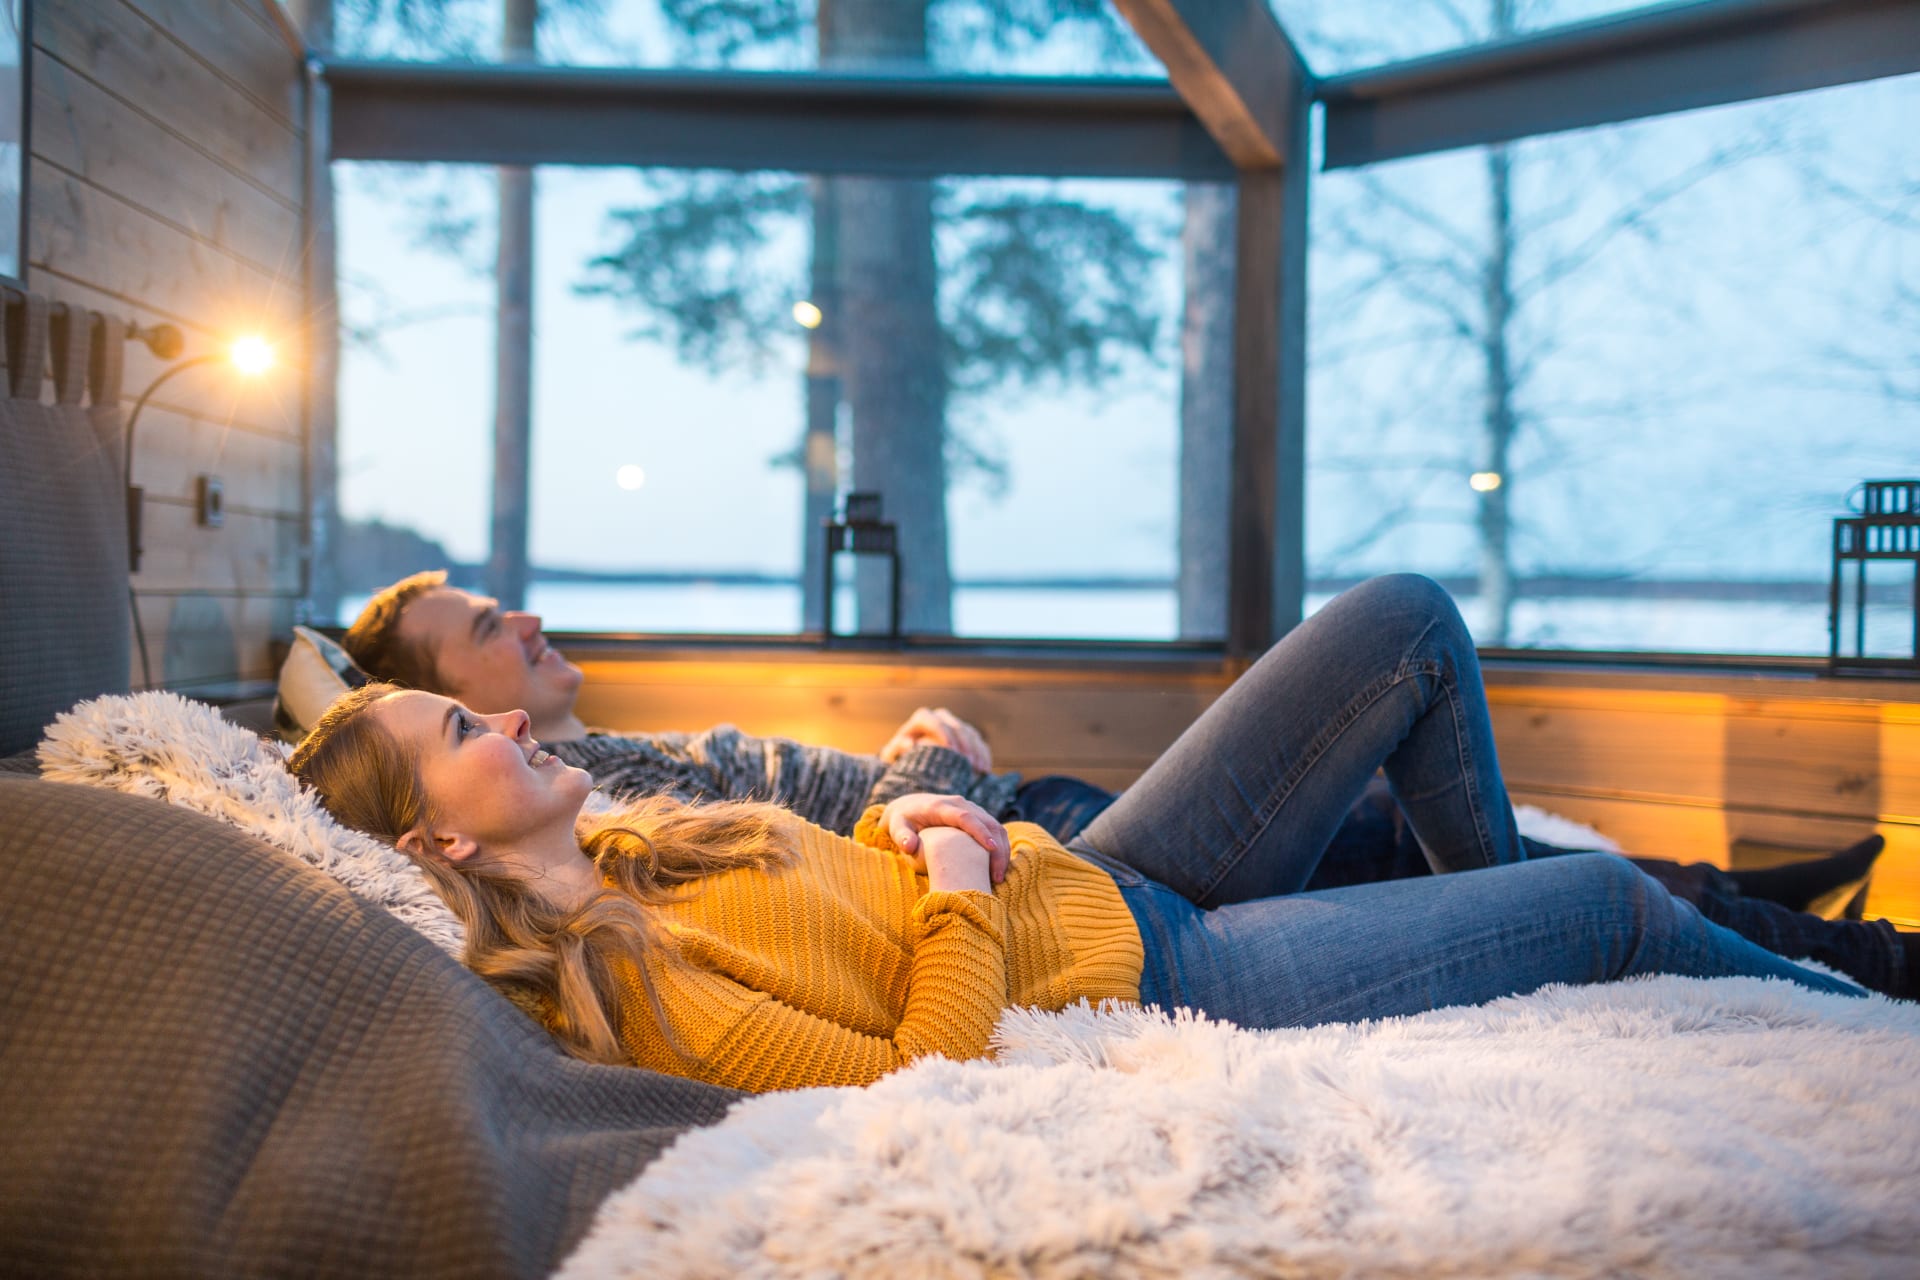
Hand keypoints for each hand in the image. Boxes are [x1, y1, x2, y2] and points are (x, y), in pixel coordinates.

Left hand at [879, 706, 992, 770]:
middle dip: (964, 743)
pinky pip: (979, 741)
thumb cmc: (899, 758)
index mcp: (922, 719)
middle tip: (969, 762)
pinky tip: (985, 769)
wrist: (913, 761)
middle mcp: (940, 717)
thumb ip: (897, 748)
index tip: (951, 751)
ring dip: (976, 750)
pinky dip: (983, 754)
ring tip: (978, 768)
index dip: (944, 734)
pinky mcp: (966, 735)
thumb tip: (908, 743)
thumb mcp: (893, 754)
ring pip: (970, 733)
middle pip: (956, 726)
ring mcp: (955, 725)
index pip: (935, 721)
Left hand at [880, 792, 1010, 884]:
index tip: (991, 848)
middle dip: (997, 849)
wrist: (910, 806)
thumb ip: (902, 837)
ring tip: (998, 876)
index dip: (980, 831)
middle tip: (997, 876)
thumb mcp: (896, 827)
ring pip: (995, 826)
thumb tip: (910, 847)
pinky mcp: (977, 816)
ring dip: (1002, 850)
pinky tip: (997, 867)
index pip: (966, 817)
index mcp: (941, 806)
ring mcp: (971, 809)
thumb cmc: (902, 821)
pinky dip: (1000, 847)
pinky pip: (994, 829)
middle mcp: (960, 804)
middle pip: (987, 822)